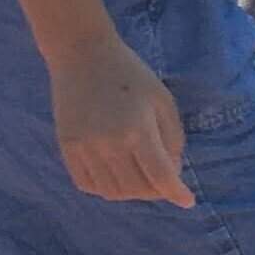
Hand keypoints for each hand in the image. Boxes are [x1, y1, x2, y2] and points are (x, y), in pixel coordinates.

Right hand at [52, 32, 193, 205]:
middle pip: (138, 189)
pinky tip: (115, 173)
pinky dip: (105, 187)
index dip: (177, 193)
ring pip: (113, 192)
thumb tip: (172, 174)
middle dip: (156, 190)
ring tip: (139, 175)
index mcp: (138, 130)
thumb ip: (172, 139)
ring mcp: (84, 147)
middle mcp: (109, 143)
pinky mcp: (67, 146)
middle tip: (162, 178)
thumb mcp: (162, 101)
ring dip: (132, 191)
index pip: (161, 177)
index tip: (187, 201)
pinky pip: (87, 185)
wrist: (82, 54)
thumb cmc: (130, 75)